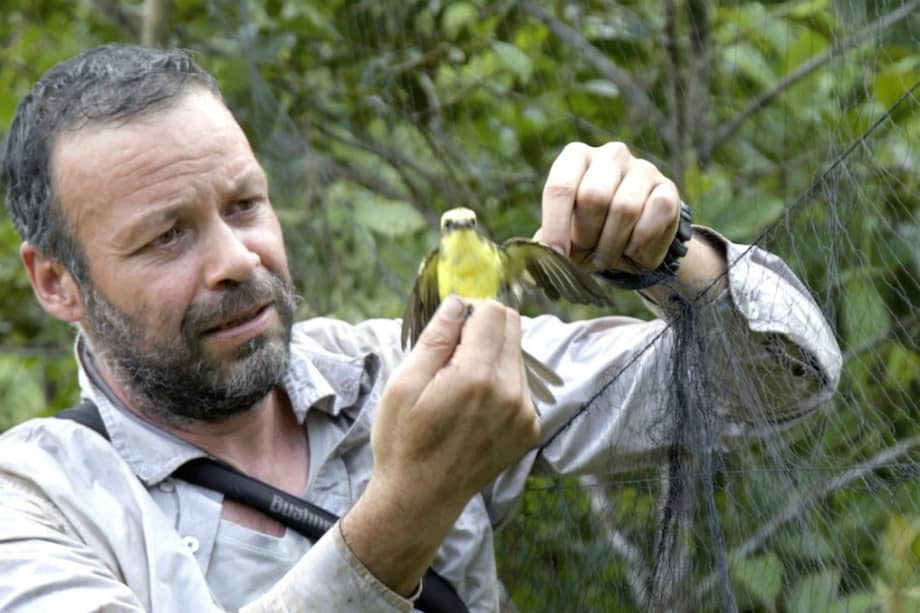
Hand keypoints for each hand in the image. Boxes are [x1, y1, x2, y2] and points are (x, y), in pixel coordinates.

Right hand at [342, 296, 539, 595]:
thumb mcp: (403, 385)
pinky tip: (474, 404)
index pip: (493, 312)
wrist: (420, 499)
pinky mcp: (530, 428)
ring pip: (518, 353)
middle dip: (483, 327)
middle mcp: (511, 393)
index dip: (469, 309)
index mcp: (477, 378)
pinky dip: (501, 381)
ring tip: (460, 384)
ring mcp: (525, 413)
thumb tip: (458, 303)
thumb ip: (436, 338)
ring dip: (492, 355)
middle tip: (452, 351)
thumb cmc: (403, 441)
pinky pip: (521, 383)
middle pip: (512, 326)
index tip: (449, 325)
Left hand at [535, 141, 680, 273]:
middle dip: (587, 235)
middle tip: (587, 253)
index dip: (556, 225)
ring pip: (625, 208)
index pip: (560, 186)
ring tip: (607, 256)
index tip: (557, 255)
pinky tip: (633, 250)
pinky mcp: (668, 188)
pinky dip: (641, 243)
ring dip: (613, 244)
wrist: (631, 243)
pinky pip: (657, 214)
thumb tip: (533, 262)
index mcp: (576, 158)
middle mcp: (610, 155)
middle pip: (594, 196)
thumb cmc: (588, 234)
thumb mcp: (564, 238)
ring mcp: (643, 168)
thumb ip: (547, 245)